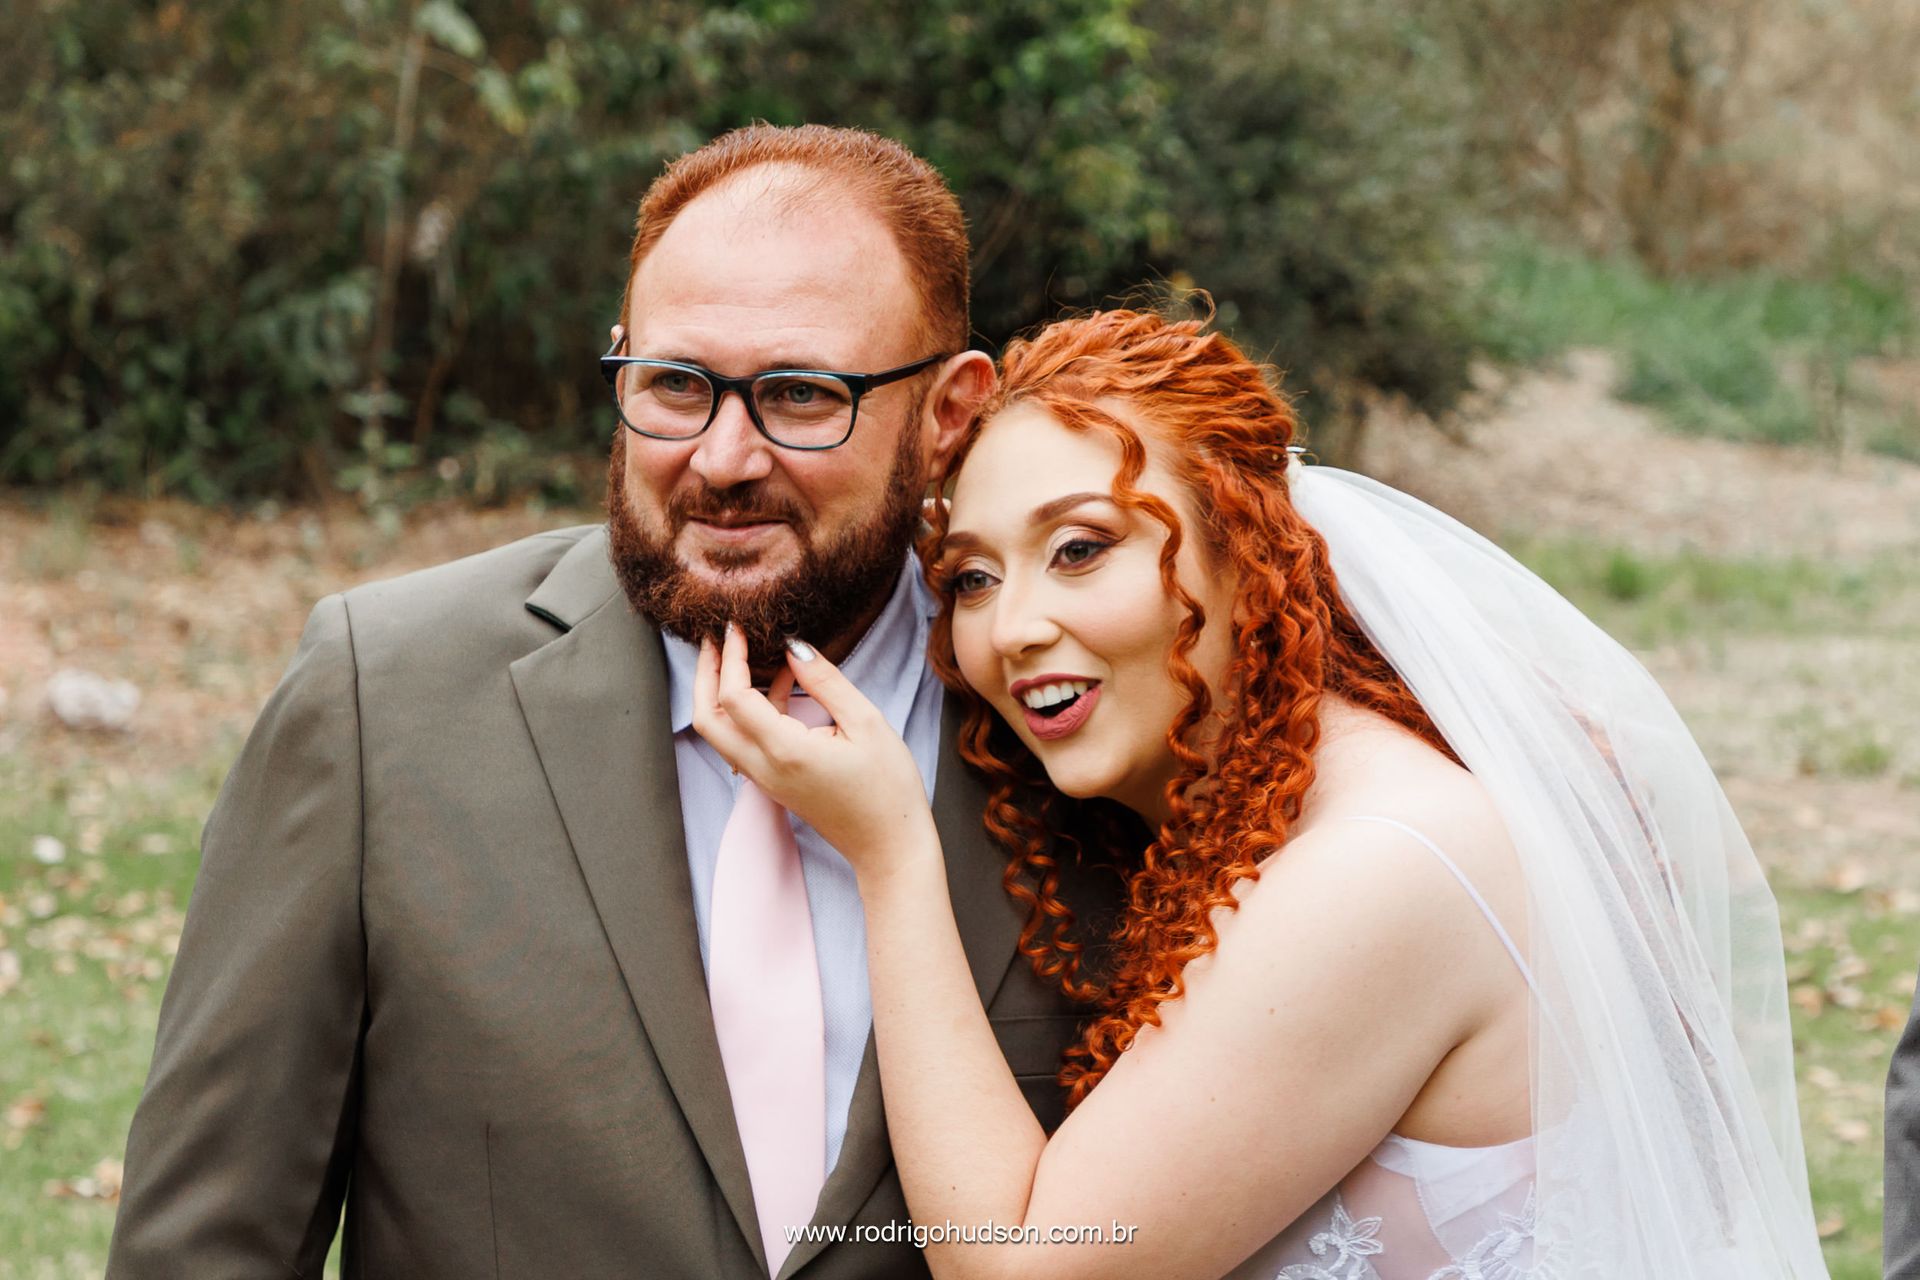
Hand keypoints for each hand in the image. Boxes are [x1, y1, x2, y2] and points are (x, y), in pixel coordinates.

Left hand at [693, 623, 936, 877]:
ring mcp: (764, 779)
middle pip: (707, 718)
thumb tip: (793, 646)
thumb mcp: (867, 723)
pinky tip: (781, 685)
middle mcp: (763, 768)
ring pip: (720, 732)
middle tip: (715, 638)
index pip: (734, 696)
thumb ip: (826, 681)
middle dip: (705, 673)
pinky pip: (744, 742)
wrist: (889, 847)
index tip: (737, 626)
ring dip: (721, 691)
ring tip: (744, 653)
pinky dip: (747, 710)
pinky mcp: (773, 783)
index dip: (730, 656)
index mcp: (784, 751)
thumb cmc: (888, 789)